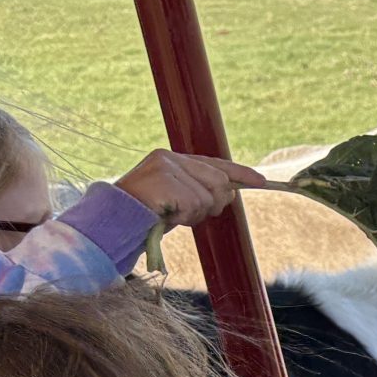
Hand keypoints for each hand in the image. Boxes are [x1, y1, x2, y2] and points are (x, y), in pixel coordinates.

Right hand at [113, 150, 263, 228]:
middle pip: (219, 182)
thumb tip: (231, 193)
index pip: (214, 163)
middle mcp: (170, 157)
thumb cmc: (147, 214)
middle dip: (213, 204)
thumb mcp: (179, 202)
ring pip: (208, 197)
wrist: (115, 220)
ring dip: (195, 214)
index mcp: (173, 159)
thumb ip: (201, 193)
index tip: (261, 180)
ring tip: (171, 214)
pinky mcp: (165, 179)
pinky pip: (194, 204)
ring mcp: (166, 166)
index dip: (240, 172)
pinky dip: (184, 216)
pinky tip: (166, 214)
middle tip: (186, 213)